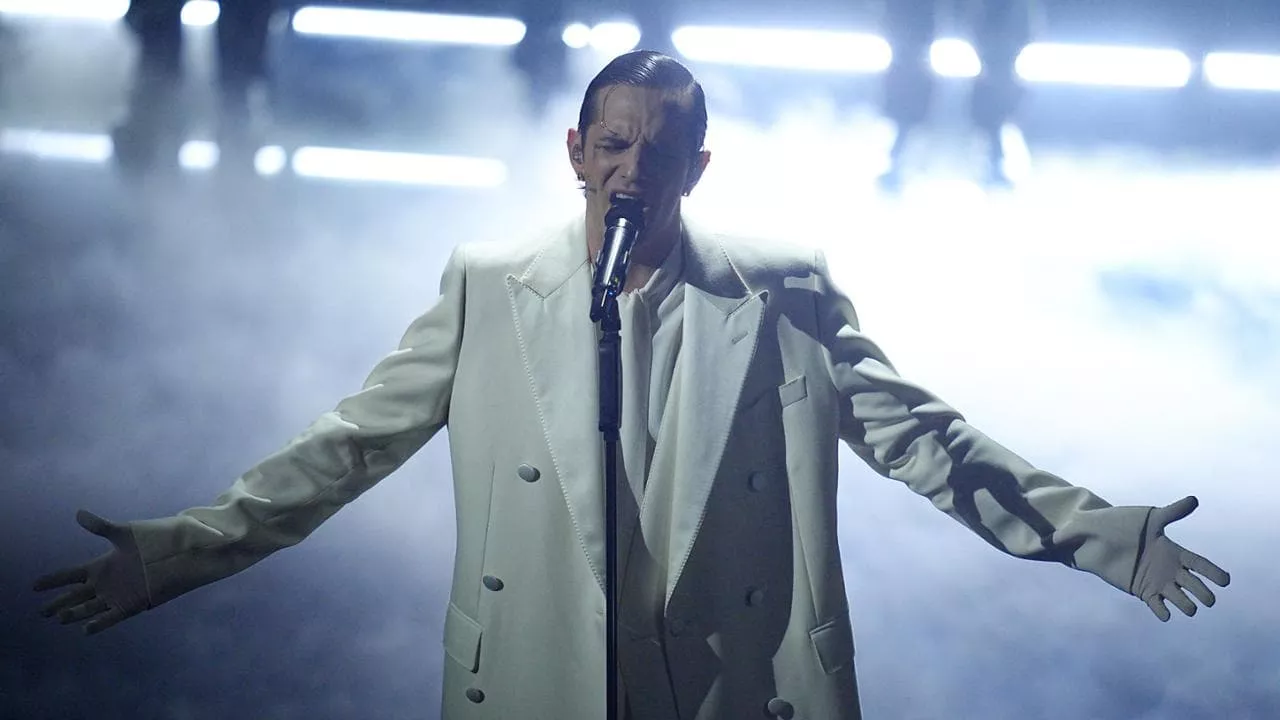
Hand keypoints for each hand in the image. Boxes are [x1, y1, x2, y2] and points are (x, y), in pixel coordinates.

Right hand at [33, 510, 150, 634]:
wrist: (181, 551)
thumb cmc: (153, 539)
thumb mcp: (124, 534)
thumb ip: (101, 527)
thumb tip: (78, 514)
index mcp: (100, 566)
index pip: (70, 575)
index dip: (53, 581)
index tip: (34, 586)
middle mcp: (105, 583)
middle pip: (75, 596)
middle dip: (58, 603)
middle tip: (42, 612)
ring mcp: (117, 595)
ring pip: (89, 607)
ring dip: (75, 613)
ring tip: (60, 618)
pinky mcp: (132, 605)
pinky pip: (112, 617)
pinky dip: (100, 623)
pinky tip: (86, 628)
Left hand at [1131, 496, 1229, 620]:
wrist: (1097, 537)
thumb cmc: (1124, 524)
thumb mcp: (1150, 518)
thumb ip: (1172, 512)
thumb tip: (1194, 500)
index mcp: (1174, 552)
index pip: (1200, 564)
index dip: (1214, 573)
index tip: (1226, 581)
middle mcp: (1170, 570)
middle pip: (1195, 586)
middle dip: (1203, 593)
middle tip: (1208, 599)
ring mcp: (1157, 582)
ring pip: (1181, 600)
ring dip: (1187, 605)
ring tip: (1189, 607)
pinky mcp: (1143, 591)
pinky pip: (1158, 607)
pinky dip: (1163, 612)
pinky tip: (1165, 613)